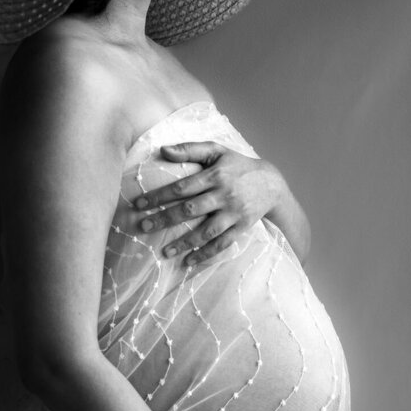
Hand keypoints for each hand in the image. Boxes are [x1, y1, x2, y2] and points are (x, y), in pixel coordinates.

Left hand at [134, 141, 308, 264]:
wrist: (271, 183)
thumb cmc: (237, 165)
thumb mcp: (217, 150)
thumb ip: (190, 149)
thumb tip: (163, 150)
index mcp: (215, 175)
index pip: (182, 187)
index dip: (159, 195)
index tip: (139, 203)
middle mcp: (225, 195)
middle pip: (190, 210)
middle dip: (165, 219)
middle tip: (143, 226)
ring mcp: (234, 213)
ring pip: (206, 231)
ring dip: (185, 243)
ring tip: (164, 252)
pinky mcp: (241, 227)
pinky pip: (222, 244)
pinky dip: (206, 254)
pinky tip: (188, 261)